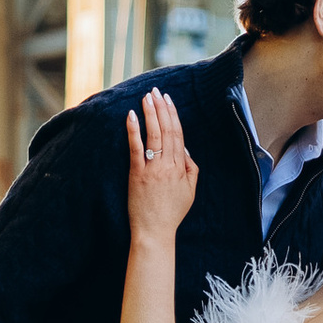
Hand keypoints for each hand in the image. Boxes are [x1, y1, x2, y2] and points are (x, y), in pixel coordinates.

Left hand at [125, 87, 198, 235]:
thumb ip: (191, 168)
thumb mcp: (190, 190)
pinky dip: (134, 130)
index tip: (169, 100)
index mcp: (182, 167)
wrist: (155, 231)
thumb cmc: (172, 213)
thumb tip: (186, 149)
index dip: (173, 115)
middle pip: (166, 130)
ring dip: (150, 114)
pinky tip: (131, 116)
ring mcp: (152, 169)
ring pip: (153, 135)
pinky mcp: (137, 174)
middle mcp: (168, 165)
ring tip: (147, 97)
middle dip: (162, 108)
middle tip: (156, 91)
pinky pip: (135, 148)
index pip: (178, 135)